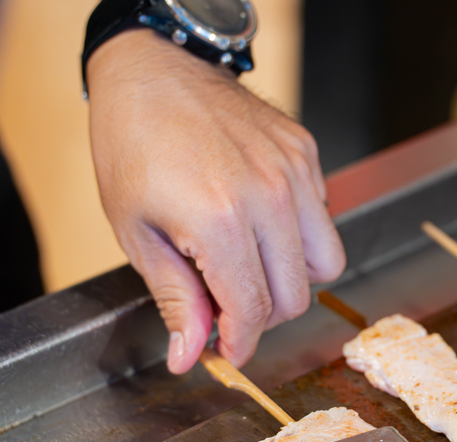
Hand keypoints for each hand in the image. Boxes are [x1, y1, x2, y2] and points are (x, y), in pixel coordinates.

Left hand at [87, 29, 344, 372]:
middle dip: (261, 316)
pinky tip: (256, 220)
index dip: (241, 344)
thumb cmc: (131, 147)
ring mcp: (294, 170)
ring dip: (290, 279)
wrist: (150, 70)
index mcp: (220, 220)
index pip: (253, 310)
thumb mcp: (138, 233)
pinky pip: (321, 216)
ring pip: (325, 262)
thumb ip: (175, 299)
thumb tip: (189, 356)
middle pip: (296, 295)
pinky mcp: (305, 151)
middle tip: (225, 304)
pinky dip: (296, 234)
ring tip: (248, 265)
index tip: (228, 352)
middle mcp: (268, 196)